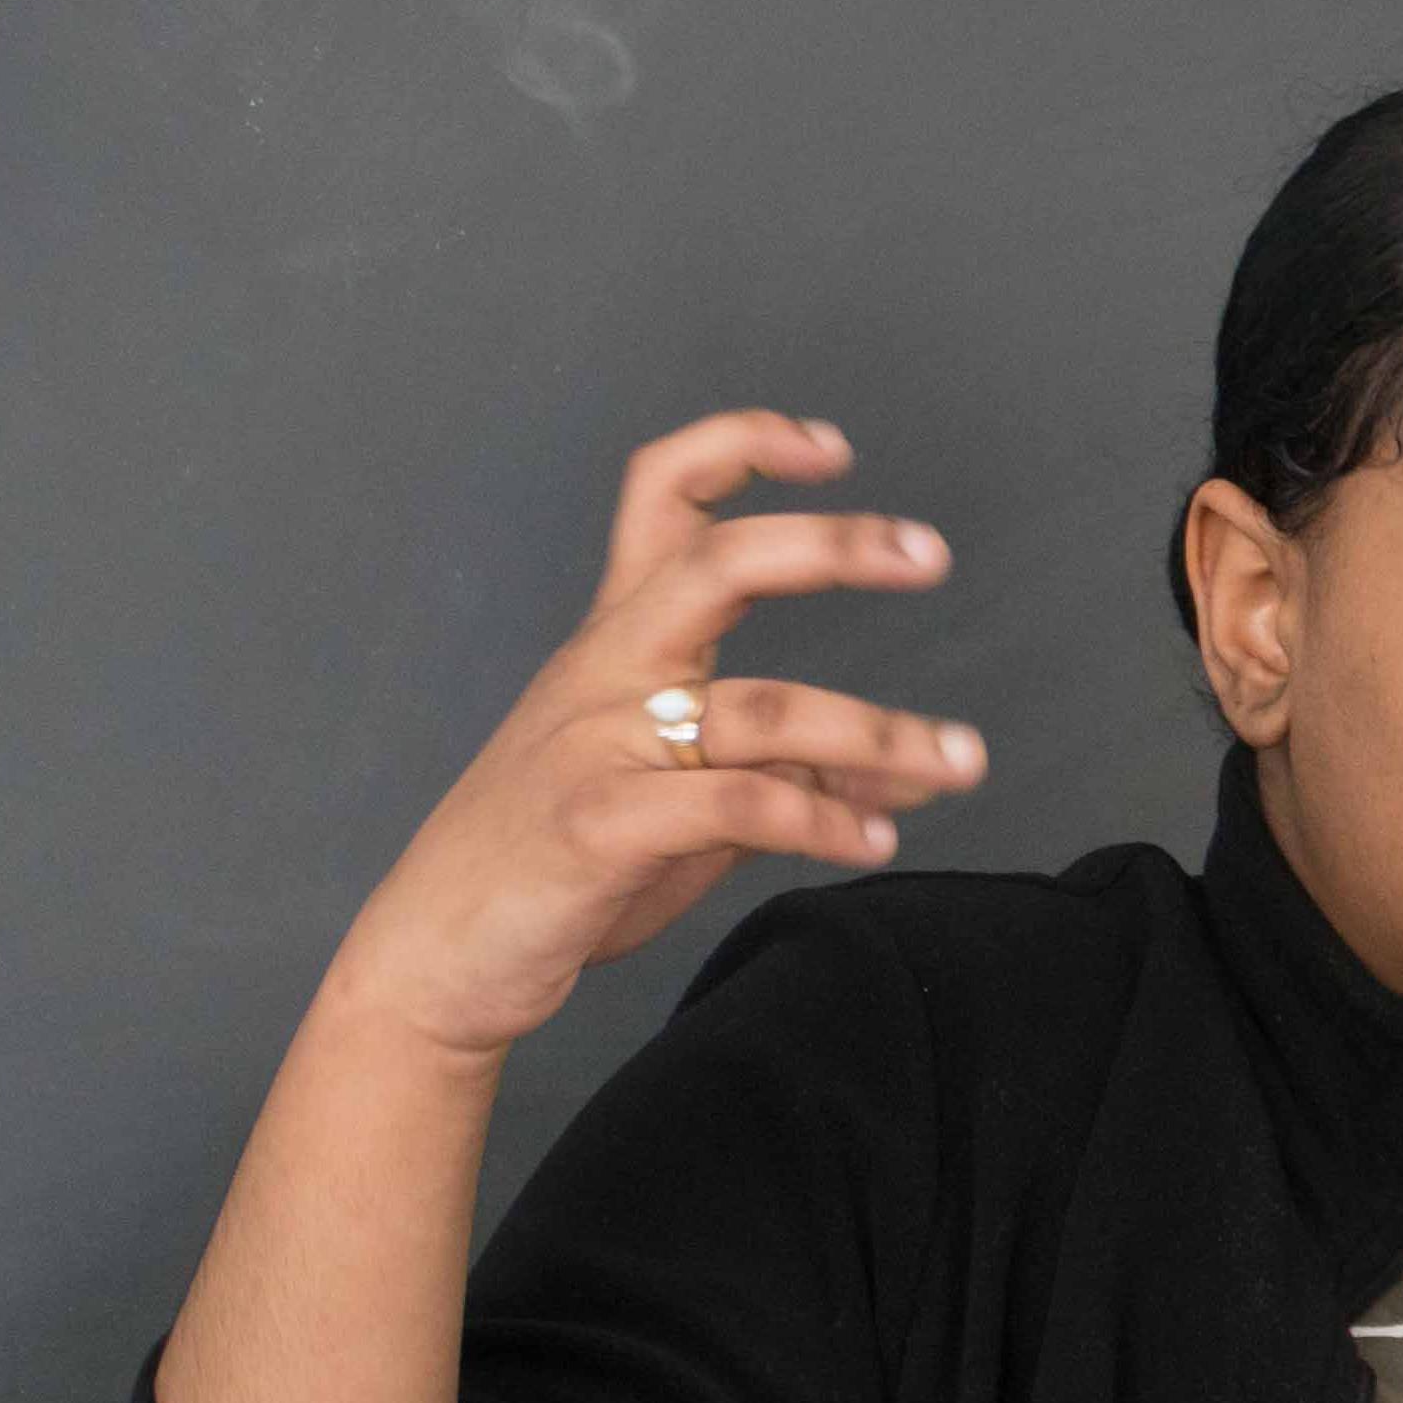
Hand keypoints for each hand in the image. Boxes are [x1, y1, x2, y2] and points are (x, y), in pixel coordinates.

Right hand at [325, 412, 985, 1059]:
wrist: (441, 954)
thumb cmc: (565, 867)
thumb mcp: (695, 808)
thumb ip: (797, 777)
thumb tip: (911, 771)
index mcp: (619, 640)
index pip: (662, 497)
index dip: (741, 448)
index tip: (832, 449)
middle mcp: (607, 671)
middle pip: (716, 564)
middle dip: (832, 546)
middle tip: (931, 553)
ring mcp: (598, 745)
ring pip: (760, 709)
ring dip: (878, 734)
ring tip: (960, 762)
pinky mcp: (598, 826)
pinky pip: (734, 807)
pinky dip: (820, 822)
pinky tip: (872, 841)